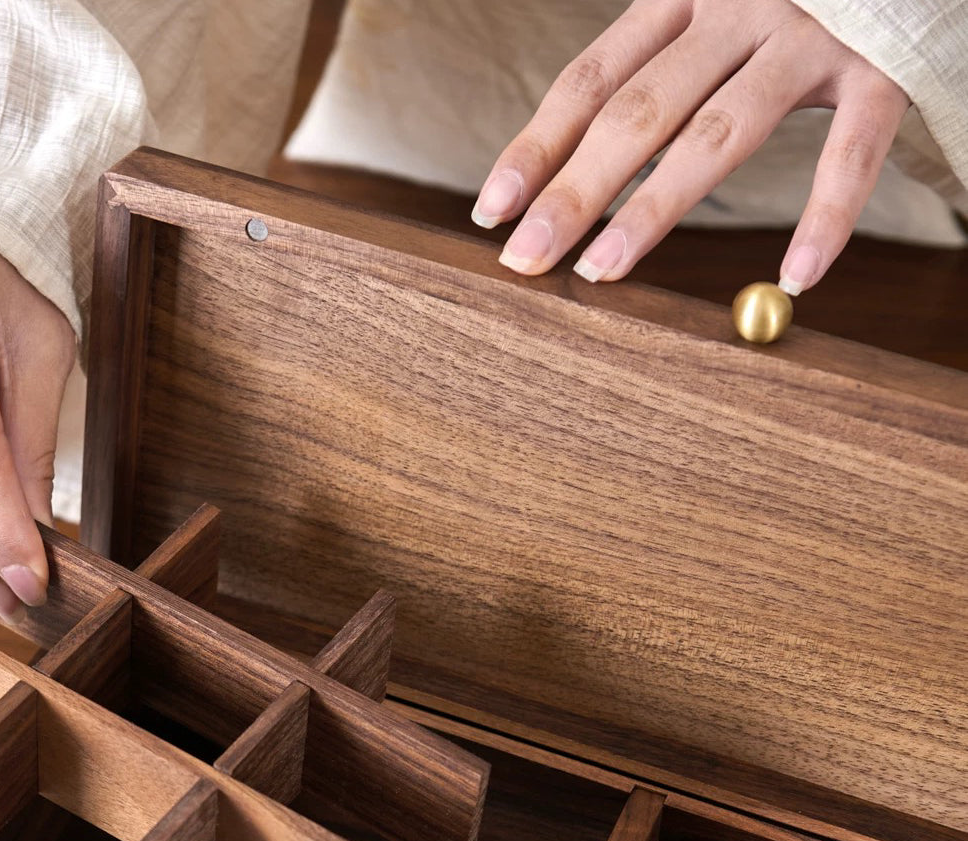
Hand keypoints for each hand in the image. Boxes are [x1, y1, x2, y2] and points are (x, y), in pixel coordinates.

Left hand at [471, 0, 909, 293]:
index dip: (537, 145)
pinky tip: (795, 279)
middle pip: (637, 112)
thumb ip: (660, 68)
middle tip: (525, 259)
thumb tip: (580, 167)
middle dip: (573, 191)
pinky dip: (826, 216)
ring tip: (602, 273)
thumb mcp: (716, 10)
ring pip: (719, 132)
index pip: (591, 79)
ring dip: (654, 209)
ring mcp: (812, 34)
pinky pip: (850, 151)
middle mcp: (739, 6)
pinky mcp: (884, 65)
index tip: (492, 211)